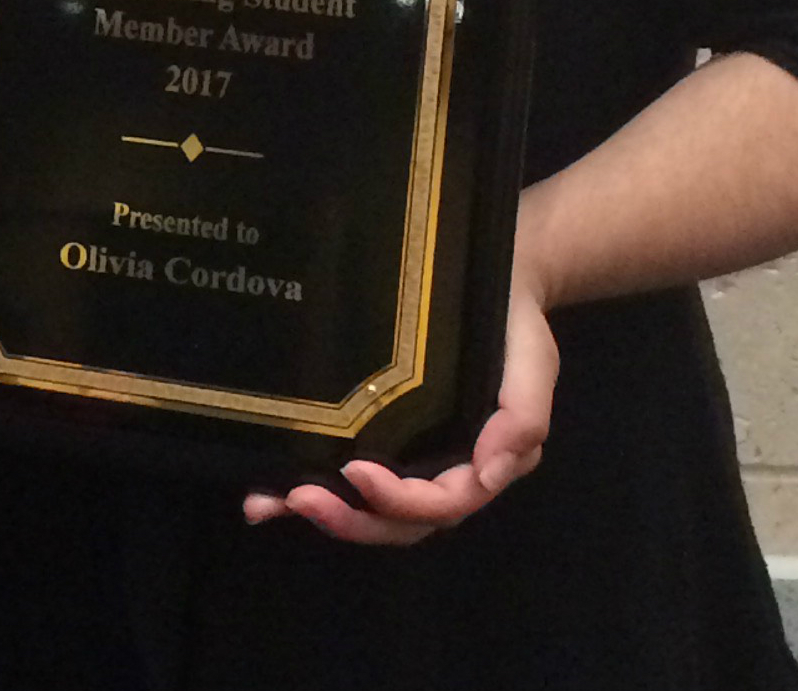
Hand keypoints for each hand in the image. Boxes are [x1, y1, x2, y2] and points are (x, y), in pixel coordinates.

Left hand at [240, 265, 554, 544]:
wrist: (497, 277)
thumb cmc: (513, 322)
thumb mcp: (533, 362)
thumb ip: (522, 418)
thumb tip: (489, 474)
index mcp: (480, 462)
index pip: (440, 503)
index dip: (400, 500)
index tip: (356, 473)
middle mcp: (442, 468)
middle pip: (398, 520)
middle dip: (350, 519)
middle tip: (299, 498)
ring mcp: (410, 453)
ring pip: (370, 507)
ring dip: (324, 511)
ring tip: (269, 502)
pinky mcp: (380, 429)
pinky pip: (347, 471)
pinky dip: (310, 482)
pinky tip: (264, 491)